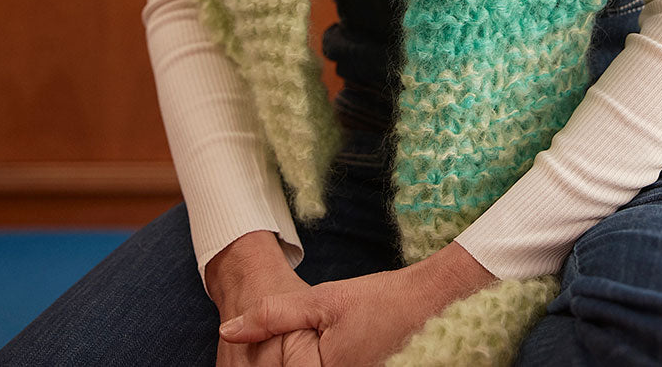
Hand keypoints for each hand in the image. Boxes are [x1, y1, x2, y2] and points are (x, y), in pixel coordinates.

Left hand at [219, 241, 496, 366]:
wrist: (432, 305)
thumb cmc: (381, 301)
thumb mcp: (326, 300)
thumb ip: (274, 316)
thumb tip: (229, 329)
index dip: (260, 359)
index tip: (258, 342)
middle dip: (277, 357)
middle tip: (293, 333)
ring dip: (296, 359)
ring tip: (322, 335)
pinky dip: (315, 359)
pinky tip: (327, 345)